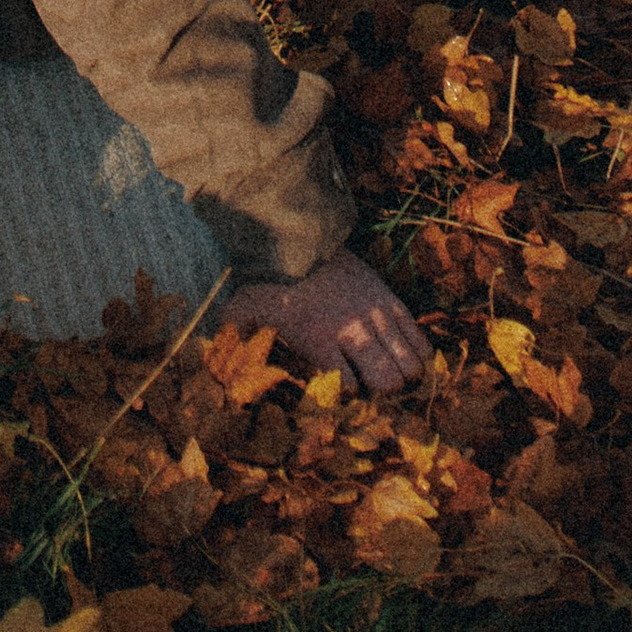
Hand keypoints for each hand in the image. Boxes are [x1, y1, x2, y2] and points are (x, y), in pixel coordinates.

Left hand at [222, 250, 428, 395]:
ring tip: (391, 377)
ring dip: (403, 376)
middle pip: (389, 381)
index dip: (345, 398)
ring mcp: (377, 314)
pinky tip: (406, 358)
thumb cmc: (272, 277)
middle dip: (383, 393)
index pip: (348, 388)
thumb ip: (233, 337)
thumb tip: (212, 360)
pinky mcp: (391, 300)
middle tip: (372, 390)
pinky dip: (417, 354)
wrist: (301, 233)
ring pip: (411, 363)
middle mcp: (354, 330)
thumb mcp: (246, 308)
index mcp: (321, 339)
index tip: (339, 395)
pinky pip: (419, 338)